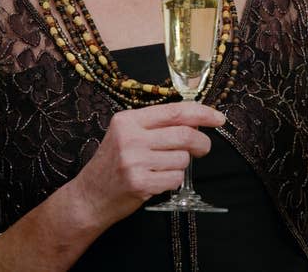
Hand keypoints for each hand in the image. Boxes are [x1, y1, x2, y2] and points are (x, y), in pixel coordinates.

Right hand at [72, 101, 224, 226]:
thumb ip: (156, 125)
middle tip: (203, 148)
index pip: (174, 111)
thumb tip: (195, 119)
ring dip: (182, 165)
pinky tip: (157, 181)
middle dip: (202, 143)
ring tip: (164, 168)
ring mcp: (134, 160)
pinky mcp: (140, 183)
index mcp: (128, 120)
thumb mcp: (126, 135)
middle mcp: (130, 137)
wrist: (89, 197)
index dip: (202, 113)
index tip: (218, 118)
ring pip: (183, 159)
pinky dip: (173, 181)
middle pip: (184, 134)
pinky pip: (175, 179)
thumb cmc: (112, 164)